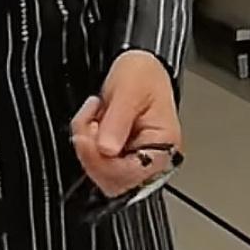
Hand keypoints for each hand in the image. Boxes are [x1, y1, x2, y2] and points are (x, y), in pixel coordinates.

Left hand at [71, 51, 181, 198]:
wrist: (138, 68)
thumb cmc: (143, 75)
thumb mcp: (129, 90)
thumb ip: (118, 121)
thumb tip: (107, 150)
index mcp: (164, 146)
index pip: (131, 174)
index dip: (103, 163)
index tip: (85, 139)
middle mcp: (151, 160)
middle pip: (113, 181)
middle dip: (91, 154)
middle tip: (88, 123)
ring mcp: (133, 161)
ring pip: (100, 175)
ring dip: (86, 148)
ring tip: (92, 118)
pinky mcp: (117, 158)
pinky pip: (95, 164)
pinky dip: (85, 145)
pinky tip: (91, 124)